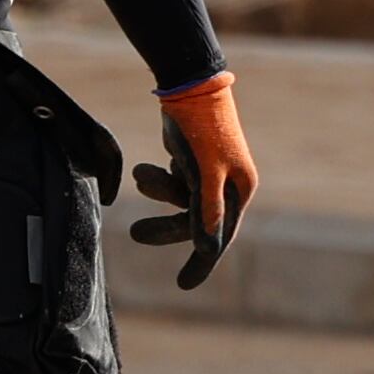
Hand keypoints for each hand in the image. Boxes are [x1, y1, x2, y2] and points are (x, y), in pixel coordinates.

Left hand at [129, 72, 256, 290]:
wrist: (189, 87)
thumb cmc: (201, 129)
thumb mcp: (204, 172)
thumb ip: (206, 209)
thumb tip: (208, 247)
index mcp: (239, 189)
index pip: (219, 236)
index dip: (201, 262)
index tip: (183, 286)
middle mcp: (228, 184)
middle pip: (195, 221)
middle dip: (165, 227)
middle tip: (135, 234)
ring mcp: (210, 174)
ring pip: (180, 201)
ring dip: (157, 191)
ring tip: (140, 175)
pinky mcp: (192, 163)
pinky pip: (173, 183)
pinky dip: (156, 179)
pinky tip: (142, 169)